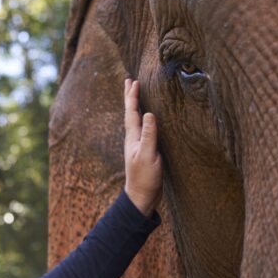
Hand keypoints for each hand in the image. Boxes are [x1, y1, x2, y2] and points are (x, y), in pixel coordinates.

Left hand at [123, 79, 162, 215]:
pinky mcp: (145, 151)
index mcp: (133, 138)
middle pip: (130, 113)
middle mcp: (133, 139)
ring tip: (136, 94)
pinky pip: (142, 129)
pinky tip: (147, 119)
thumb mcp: (148, 155)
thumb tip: (148, 113)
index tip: (134, 81)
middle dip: (130, 97)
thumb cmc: (145, 178)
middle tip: (129, 81)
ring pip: (135, 120)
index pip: (132, 112)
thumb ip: (149, 135)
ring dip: (135, 106)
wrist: (142, 197)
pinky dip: (143, 118)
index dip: (133, 97)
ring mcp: (138, 145)